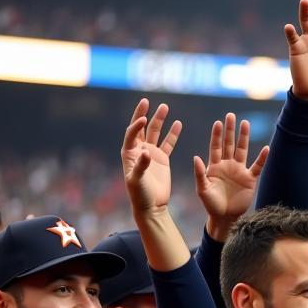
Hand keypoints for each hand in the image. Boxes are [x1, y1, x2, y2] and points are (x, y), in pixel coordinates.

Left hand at [122, 99, 181, 215]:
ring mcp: (151, 153)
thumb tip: (146, 152)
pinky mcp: (162, 159)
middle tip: (146, 101)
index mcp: (129, 153)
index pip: (132, 134)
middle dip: (143, 114)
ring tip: (165, 107)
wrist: (151, 205)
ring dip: (159, 120)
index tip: (144, 119)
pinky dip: (173, 134)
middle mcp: (139, 150)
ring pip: (155, 132)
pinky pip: (168, 143)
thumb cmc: (140, 194)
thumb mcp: (137, 181)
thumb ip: (141, 165)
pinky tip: (178, 123)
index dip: (136, 125)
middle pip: (141, 127)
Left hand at [194, 114, 269, 241]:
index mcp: (214, 166)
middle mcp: (227, 165)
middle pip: (229, 144)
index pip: (216, 146)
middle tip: (231, 115)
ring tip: (245, 123)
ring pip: (242, 151)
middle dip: (230, 130)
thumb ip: (199, 173)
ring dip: (244, 138)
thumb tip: (195, 157)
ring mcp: (239, 171)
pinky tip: (266, 148)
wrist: (225, 217)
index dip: (217, 135)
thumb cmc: (211, 204)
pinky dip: (262, 158)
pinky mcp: (250, 180)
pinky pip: (257, 167)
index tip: (218, 123)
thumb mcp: (202, 189)